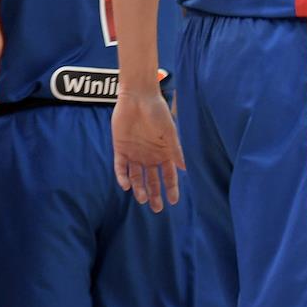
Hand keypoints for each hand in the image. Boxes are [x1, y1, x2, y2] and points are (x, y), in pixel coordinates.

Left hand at [112, 91, 185, 212]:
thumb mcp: (169, 132)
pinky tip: (126, 185)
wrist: (138, 97)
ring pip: (137, 177)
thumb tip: (185, 169)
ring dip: (139, 189)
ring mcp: (134, 153)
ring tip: (143, 199)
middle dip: (155, 194)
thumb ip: (175, 151)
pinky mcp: (120, 149)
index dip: (171, 188)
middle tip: (156, 209)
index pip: (168, 175)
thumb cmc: (157, 112)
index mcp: (163, 152)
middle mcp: (149, 156)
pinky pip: (121, 167)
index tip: (173, 202)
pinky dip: (123, 177)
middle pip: (152, 180)